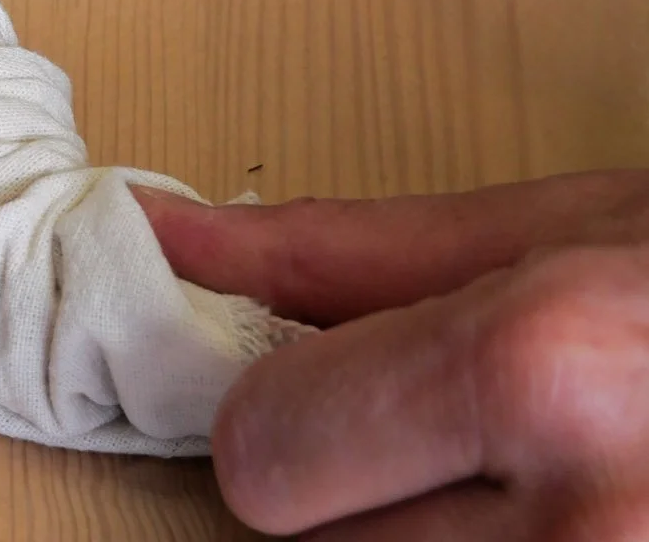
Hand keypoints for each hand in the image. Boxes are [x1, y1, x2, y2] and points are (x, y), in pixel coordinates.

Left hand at [135, 171, 648, 538]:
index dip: (288, 420)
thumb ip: (338, 253)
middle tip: (475, 446)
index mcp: (539, 371)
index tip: (338, 397)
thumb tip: (160, 243)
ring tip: (554, 490)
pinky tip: (578, 525)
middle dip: (367, 497)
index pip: (265, 457)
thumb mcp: (560, 227)